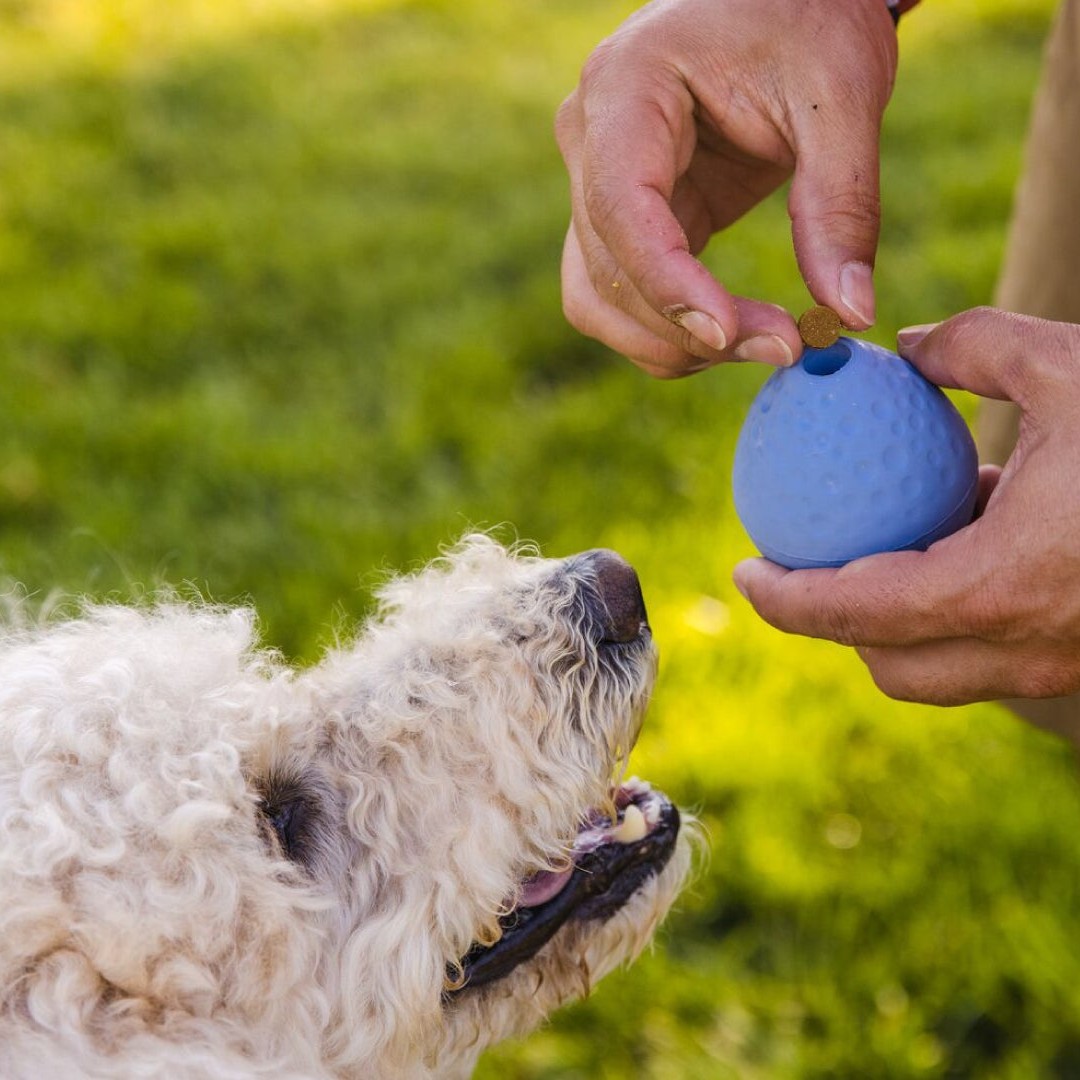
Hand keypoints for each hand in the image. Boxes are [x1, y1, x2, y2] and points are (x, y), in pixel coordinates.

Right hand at [555, 0, 897, 376]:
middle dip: (687, 328)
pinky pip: (623, 297)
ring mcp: (598, 182)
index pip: (622, 209)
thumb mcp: (842, 95)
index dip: (668, 285)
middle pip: (606, 271)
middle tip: (788, 344)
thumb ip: (842, 204)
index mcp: (627, 86)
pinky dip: (670, 332)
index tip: (733, 334)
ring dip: (668, 344)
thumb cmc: (810, 15)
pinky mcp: (626, 217)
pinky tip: (735, 331)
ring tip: (762, 343)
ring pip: (597, 299)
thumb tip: (850, 313)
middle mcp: (590, 138)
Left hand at [733, 308, 1079, 704]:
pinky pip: (1001, 650)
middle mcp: (1032, 646)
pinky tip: (969, 539)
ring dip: (898, 626)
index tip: (744, 571)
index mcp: (1005, 584)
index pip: (857, 615)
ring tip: (881, 549)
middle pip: (893, 667)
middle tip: (806, 567)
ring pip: (948, 670)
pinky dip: (962, 613)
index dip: (786, 604)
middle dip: (836, 629)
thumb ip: (974, 345)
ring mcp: (1068, 663)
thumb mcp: (1070, 362)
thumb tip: (906, 345)